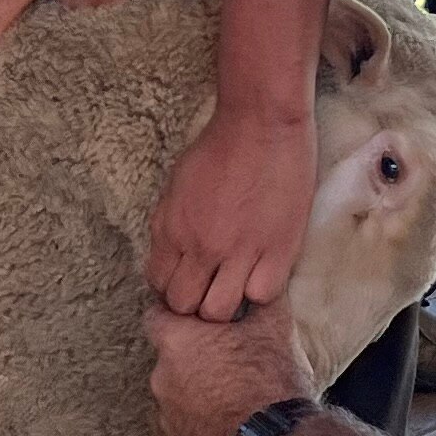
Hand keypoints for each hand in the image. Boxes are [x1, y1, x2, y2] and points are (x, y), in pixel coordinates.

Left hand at [148, 295, 317, 435]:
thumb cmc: (269, 382)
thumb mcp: (274, 328)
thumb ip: (262, 299)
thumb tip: (267, 281)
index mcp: (176, 341)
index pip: (158, 314)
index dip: (179, 314)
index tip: (200, 318)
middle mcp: (162, 377)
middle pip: (171, 358)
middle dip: (194, 357)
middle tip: (228, 359)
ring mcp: (167, 417)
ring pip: (178, 395)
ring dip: (199, 392)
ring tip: (235, 396)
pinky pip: (187, 428)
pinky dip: (203, 424)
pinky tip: (232, 423)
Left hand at [149, 100, 312, 319]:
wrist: (262, 124)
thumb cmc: (219, 146)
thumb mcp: (176, 185)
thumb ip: (170, 224)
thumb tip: (170, 256)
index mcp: (171, 228)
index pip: (158, 283)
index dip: (170, 285)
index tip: (185, 279)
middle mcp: (201, 246)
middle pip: (185, 305)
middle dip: (192, 301)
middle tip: (207, 286)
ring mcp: (240, 251)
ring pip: (220, 311)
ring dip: (224, 302)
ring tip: (233, 285)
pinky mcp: (277, 250)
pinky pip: (261, 297)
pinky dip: (258, 291)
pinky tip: (260, 273)